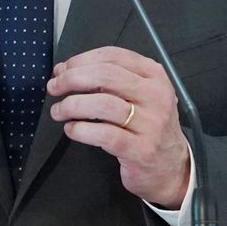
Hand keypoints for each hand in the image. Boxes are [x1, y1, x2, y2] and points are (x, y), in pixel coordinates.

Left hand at [47, 46, 189, 208]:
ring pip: (101, 104)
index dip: (81, 60)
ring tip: (58, 111)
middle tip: (54, 87)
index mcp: (154, 76)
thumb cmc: (148, 127)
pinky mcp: (140, 150)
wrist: (172, 169)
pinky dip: (80, 129)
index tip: (62, 69)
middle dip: (72, 79)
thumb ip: (108, 81)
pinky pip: (103, 133)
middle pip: (105, 76)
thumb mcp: (138, 97)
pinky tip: (72, 129)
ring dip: (71, 105)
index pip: (113, 56)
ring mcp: (151, 124)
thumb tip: (64, 70)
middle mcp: (156, 96)